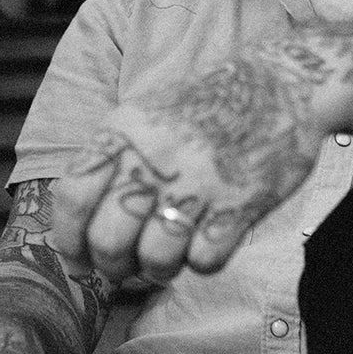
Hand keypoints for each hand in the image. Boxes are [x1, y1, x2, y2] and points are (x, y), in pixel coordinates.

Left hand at [50, 53, 332, 282]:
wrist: (284, 83)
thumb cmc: (208, 106)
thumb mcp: (145, 115)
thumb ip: (110, 161)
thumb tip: (78, 224)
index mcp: (124, 133)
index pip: (73, 197)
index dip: (68, 238)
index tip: (79, 255)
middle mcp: (154, 158)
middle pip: (108, 239)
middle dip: (112, 266)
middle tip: (126, 266)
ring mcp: (198, 182)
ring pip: (155, 258)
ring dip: (158, 270)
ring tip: (168, 258)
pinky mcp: (240, 203)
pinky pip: (205, 260)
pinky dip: (203, 262)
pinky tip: (209, 241)